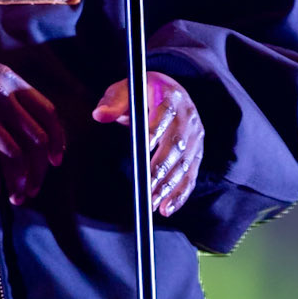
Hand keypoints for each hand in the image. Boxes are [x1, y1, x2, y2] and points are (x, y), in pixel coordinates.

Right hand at [0, 31, 65, 204]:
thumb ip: (3, 92)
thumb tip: (20, 124)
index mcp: (9, 80)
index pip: (47, 114)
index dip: (57, 142)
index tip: (56, 161)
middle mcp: (0, 96)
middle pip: (35, 141)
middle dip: (38, 171)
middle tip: (32, 188)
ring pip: (14, 156)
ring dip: (17, 182)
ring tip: (15, 196)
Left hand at [92, 71, 204, 217]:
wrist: (170, 93)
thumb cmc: (142, 93)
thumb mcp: (125, 90)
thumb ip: (113, 102)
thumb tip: (100, 115)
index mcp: (171, 97)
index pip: (164, 115)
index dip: (155, 131)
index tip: (144, 147)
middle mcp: (188, 117)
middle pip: (177, 145)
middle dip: (162, 169)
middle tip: (146, 189)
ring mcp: (196, 137)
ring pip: (185, 165)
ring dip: (169, 186)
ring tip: (153, 204)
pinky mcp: (197, 153)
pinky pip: (190, 176)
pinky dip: (180, 194)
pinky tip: (167, 208)